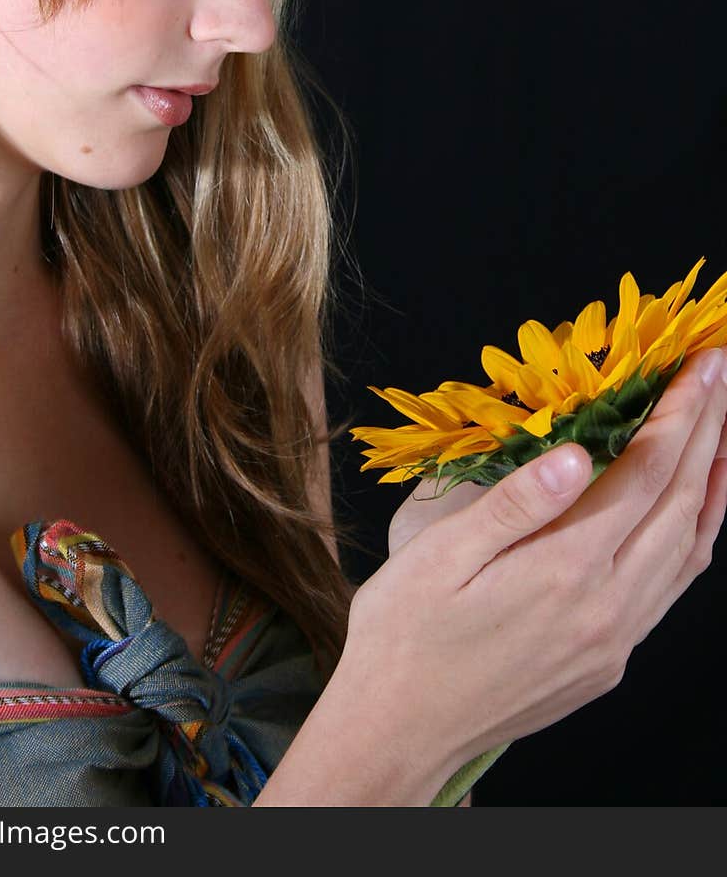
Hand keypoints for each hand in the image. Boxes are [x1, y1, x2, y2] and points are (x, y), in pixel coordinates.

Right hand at [343, 346, 726, 804]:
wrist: (399, 730)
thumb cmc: (404, 634)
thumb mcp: (439, 556)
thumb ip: (513, 503)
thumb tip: (576, 453)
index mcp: (564, 570)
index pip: (643, 473)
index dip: (678, 413)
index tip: (701, 364)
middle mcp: (606, 608)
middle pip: (680, 504)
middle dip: (707, 431)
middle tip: (719, 374)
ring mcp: (614, 641)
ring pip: (689, 551)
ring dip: (712, 484)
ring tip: (722, 433)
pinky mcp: (608, 663)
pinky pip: (671, 589)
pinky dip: (694, 538)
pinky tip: (689, 514)